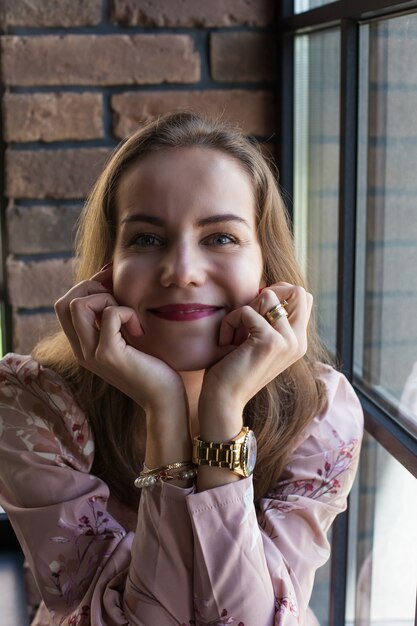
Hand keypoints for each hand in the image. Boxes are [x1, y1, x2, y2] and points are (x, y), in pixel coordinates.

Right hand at [54, 266, 185, 415]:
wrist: (163, 400)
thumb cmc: (152, 367)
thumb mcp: (126, 339)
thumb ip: (113, 321)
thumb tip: (111, 285)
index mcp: (82, 346)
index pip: (63, 306)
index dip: (85, 288)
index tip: (111, 286)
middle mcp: (80, 351)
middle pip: (63, 303)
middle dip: (90, 288)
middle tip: (117, 298)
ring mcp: (91, 354)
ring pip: (78, 305)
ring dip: (106, 300)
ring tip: (126, 316)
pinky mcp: (108, 355)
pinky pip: (109, 315)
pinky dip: (126, 312)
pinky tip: (139, 329)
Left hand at [198, 282, 312, 439]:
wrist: (223, 401)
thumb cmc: (233, 369)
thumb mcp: (256, 340)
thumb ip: (267, 319)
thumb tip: (266, 290)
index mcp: (298, 342)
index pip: (303, 298)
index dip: (278, 294)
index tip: (255, 311)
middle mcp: (298, 342)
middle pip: (298, 291)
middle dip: (267, 293)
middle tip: (247, 316)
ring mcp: (288, 341)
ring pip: (268, 296)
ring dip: (242, 310)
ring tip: (233, 333)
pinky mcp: (270, 341)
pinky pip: (246, 311)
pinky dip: (230, 322)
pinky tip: (226, 342)